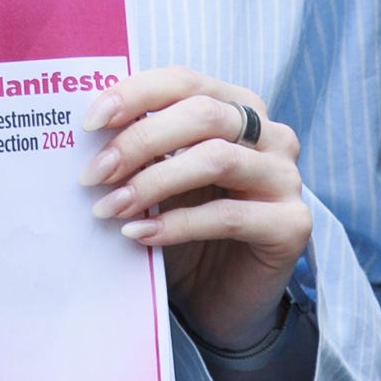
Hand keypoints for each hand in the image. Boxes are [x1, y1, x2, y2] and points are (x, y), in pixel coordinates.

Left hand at [84, 67, 307, 351]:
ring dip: (154, 182)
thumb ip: (138, 150)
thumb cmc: (184, 228)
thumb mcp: (158, 180)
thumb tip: (88, 130)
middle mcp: (270, 134)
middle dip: (139, 140)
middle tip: (93, 174)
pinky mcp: (292, 225)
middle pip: (202, 114)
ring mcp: (286, 178)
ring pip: (217, 159)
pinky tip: (140, 235)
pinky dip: (177, 224)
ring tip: (110, 208)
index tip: (89, 122)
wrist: (220, 299)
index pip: (185, 81)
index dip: (136, 94)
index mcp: (237, 107)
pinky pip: (229, 217)